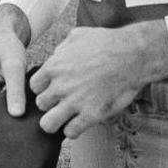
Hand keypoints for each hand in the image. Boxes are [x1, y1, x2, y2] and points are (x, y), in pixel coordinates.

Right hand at [0, 23, 29, 116]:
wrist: (3, 37)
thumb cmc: (8, 48)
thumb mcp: (15, 67)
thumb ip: (15, 91)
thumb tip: (16, 115)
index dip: (1, 121)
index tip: (18, 121)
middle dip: (5, 115)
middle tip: (23, 110)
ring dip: (6, 109)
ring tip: (20, 102)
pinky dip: (5, 104)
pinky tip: (15, 100)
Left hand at [29, 21, 167, 137]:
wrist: (133, 55)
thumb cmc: (107, 42)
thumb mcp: (77, 35)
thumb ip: (61, 47)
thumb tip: (55, 56)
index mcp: (54, 67)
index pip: (33, 86)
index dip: (44, 88)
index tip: (54, 88)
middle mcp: (60, 86)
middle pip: (40, 105)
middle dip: (50, 104)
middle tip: (62, 102)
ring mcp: (75, 102)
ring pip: (48, 124)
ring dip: (56, 122)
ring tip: (66, 117)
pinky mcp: (91, 115)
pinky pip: (71, 132)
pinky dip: (74, 130)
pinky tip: (81, 121)